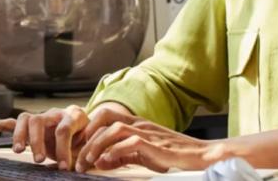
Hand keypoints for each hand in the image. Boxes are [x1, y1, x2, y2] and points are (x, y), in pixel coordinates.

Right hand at [0, 102, 135, 170]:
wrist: (87, 129)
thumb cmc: (89, 139)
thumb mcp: (93, 144)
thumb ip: (89, 152)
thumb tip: (85, 164)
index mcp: (74, 116)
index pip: (65, 129)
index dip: (64, 149)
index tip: (65, 167)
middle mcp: (56, 114)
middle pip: (41, 121)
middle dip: (39, 141)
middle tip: (40, 160)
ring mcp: (42, 118)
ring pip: (26, 120)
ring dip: (21, 135)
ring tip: (19, 151)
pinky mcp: (31, 125)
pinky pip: (14, 122)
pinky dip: (2, 124)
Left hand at [74, 117, 218, 172]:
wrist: (200, 156)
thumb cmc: (172, 155)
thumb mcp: (142, 155)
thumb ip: (121, 156)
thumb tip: (100, 161)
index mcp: (136, 123)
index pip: (105, 115)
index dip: (88, 127)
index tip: (77, 145)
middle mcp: (140, 123)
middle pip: (106, 117)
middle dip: (88, 136)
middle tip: (78, 156)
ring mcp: (148, 132)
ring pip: (115, 128)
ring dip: (98, 144)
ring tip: (88, 160)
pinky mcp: (155, 145)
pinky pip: (130, 142)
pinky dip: (115, 151)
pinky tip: (106, 161)